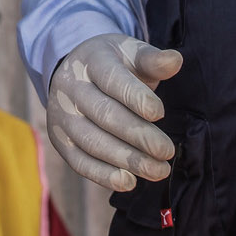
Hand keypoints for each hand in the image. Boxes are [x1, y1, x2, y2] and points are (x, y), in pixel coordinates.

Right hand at [47, 32, 181, 191]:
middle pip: (104, 114)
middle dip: (138, 135)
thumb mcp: (131, 54)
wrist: (74, 72)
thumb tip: (175, 60)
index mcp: (91, 60)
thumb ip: (153, 60)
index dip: (135, 97)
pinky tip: (129, 182)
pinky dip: (104, 175)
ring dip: (127, 160)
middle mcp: (70, 87)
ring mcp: (61, 115)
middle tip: (166, 151)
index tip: (159, 113)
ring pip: (93, 142)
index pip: (112, 79)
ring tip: (158, 170)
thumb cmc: (114, 64)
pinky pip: (80, 162)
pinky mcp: (60, 141)